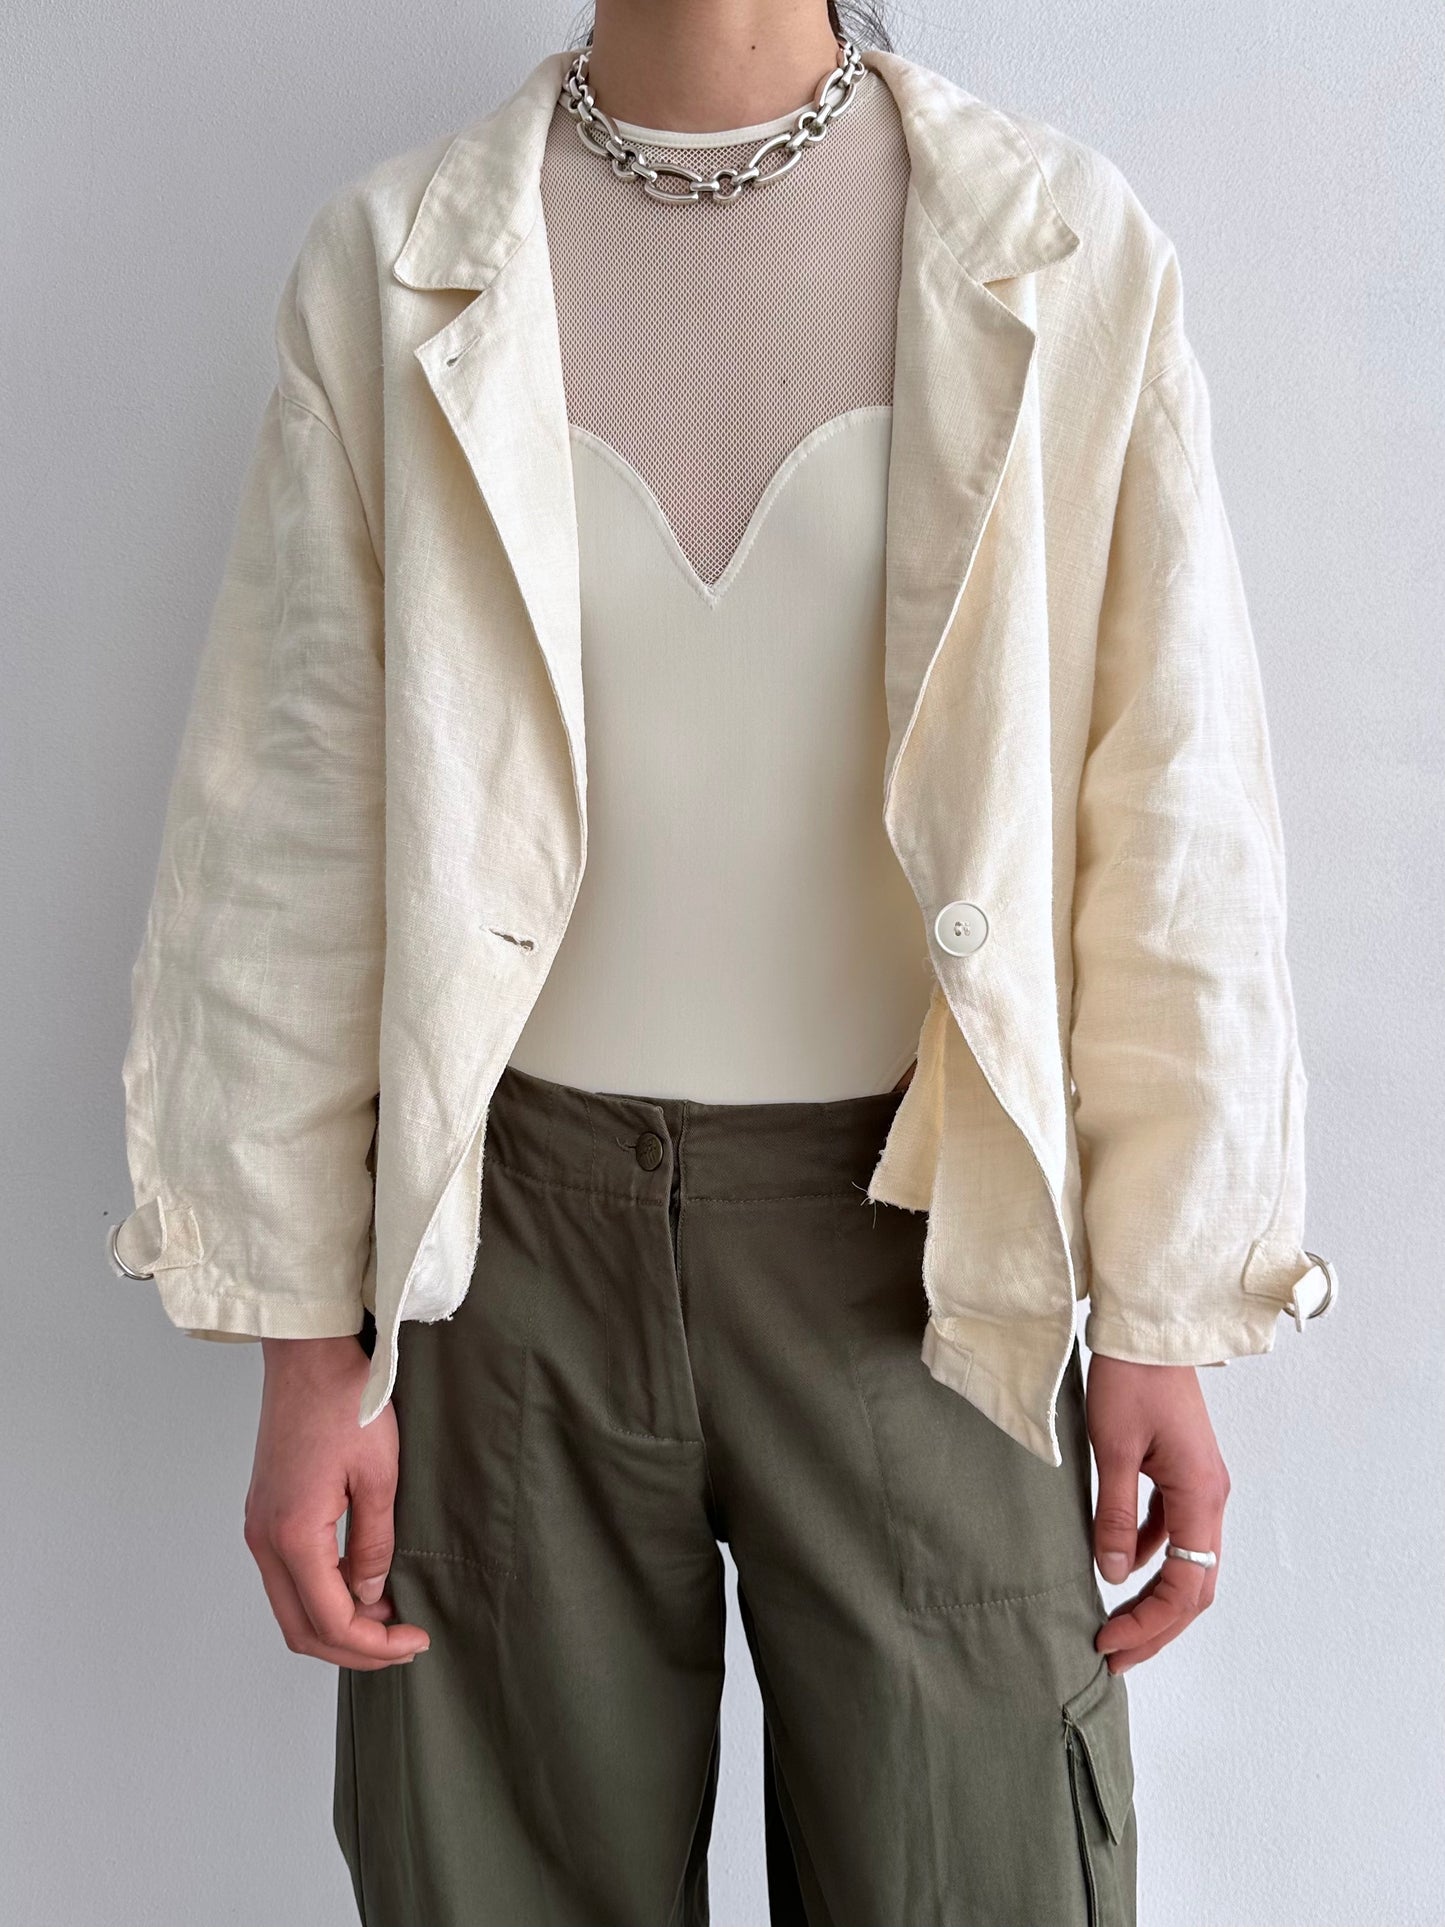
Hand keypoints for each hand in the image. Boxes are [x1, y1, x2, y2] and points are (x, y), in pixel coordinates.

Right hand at [244, 1335, 430, 1669]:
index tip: (415, 1640)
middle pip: (301, 1630)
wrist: (307, 1353)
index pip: (330, 1621)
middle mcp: (264, 1539)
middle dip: (353, 1650)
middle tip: (402, 1644)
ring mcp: (259, 1526)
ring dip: (336, 1625)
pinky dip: (321, 1596)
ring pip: (291, 1607)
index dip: (375, 1645)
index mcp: (292, 1535)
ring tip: (388, 1617)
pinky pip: (288, 1577)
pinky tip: (360, 1584)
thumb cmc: (344, 1400)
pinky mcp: (266, 1513)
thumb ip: (375, 1542)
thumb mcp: (380, 1474)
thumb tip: (371, 1594)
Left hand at [1085, 1354, 1228, 1672]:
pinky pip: (1174, 1531)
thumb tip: (1112, 1575)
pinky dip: (1151, 1559)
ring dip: (1155, 1598)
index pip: (1187, 1584)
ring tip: (1115, 1625)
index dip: (1151, 1624)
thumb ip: (1114, 1515)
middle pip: (1194, 1583)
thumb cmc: (1129, 1379)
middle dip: (1156, 1627)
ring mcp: (1200, 1485)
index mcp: (1201, 1494)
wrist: (1147, 1328)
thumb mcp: (1112, 1449)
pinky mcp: (1183, 1473)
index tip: (1109, 1643)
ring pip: (1187, 1561)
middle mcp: (1211, 1496)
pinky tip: (1120, 1566)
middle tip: (1112, 1656)